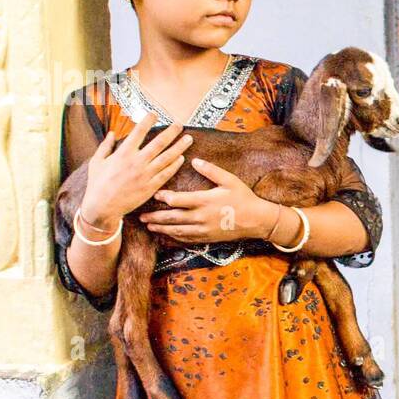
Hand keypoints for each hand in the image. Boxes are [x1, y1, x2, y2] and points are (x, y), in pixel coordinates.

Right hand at [81, 113, 192, 227]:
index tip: (154, 114)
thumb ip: (105, 146)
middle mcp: (136, 162)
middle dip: (171, 132)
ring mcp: (145, 175)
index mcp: (123, 153)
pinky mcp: (150, 187)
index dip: (147, 121)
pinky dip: (174, 165)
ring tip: (188, 138)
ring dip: (179, 147)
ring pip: (167, 158)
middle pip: (158, 143)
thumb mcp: (96, 162)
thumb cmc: (97, 184)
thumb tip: (112, 133)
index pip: (138, 132)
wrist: (102, 207)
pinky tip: (182, 158)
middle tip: (180, 124)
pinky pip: (166, 174)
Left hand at [138, 157, 276, 242]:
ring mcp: (203, 230)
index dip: (164, 197)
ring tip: (149, 226)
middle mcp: (201, 217)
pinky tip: (167, 234)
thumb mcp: (229, 180)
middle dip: (155, 217)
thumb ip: (211, 170)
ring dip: (162, 228)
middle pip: (173, 218)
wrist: (256, 220)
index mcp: (204, 201)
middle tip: (141, 216)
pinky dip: (174, 237)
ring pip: (177, 230)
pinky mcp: (207, 238)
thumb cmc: (243, 198)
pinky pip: (187, 239)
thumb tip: (194, 160)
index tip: (154, 194)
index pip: (178, 200)